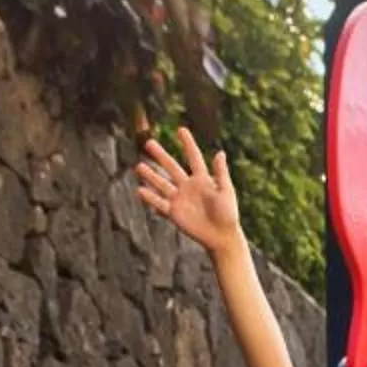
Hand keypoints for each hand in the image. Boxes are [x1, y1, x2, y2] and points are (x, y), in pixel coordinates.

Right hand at [135, 130, 241, 253]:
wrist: (222, 237)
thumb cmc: (228, 214)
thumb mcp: (226, 191)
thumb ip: (220, 173)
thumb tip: (219, 153)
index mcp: (202, 179)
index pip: (193, 157)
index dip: (188, 143)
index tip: (181, 129)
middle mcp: (188, 186)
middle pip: (172, 167)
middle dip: (160, 155)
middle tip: (149, 143)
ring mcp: (180, 199)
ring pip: (162, 184)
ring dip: (150, 175)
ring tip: (139, 166)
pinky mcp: (174, 212)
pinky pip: (159, 203)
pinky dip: (150, 198)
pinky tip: (139, 190)